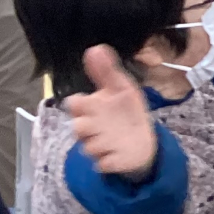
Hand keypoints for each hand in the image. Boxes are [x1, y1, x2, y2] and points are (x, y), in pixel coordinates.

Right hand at [64, 46, 157, 178]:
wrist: (140, 140)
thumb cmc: (125, 111)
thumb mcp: (120, 88)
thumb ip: (106, 71)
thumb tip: (94, 48)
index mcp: (91, 108)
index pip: (73, 104)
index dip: (80, 103)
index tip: (93, 99)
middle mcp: (90, 128)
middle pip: (78, 128)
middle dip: (87, 125)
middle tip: (102, 121)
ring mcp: (98, 147)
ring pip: (90, 147)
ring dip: (102, 142)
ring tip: (116, 138)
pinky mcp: (110, 163)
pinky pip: (104, 165)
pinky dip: (110, 162)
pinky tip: (118, 156)